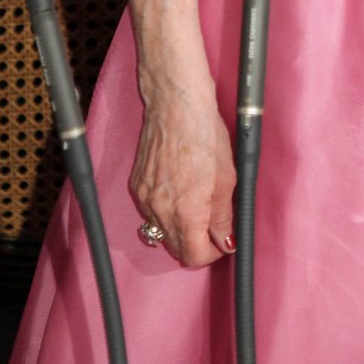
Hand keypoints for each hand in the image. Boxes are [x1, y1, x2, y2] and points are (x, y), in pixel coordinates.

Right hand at [130, 82, 235, 266]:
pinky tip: (178, 192)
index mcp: (187, 212)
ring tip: (197, 205)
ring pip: (161, 232)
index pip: (193, 256)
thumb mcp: (226, 179)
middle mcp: (160, 211)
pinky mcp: (136, 186)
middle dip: (196, 243)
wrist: (175, 106)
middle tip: (213, 225)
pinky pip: (150, 213)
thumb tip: (226, 241)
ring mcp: (145, 199)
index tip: (222, 241)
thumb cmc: (205, 136)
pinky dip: (165, 212)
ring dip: (180, 228)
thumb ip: (224, 217)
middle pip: (176, 249)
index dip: (212, 253)